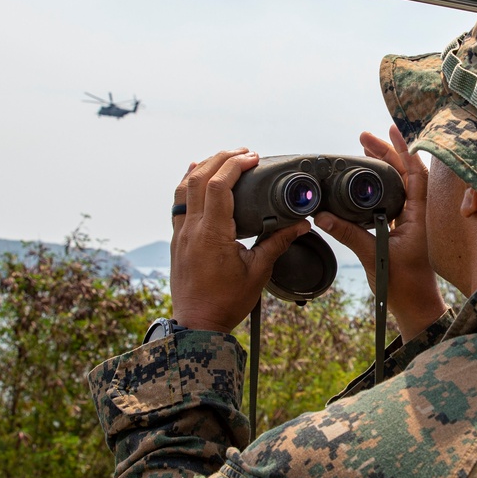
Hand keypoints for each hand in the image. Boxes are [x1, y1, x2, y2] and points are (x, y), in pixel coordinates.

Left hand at [169, 148, 310, 333]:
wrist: (197, 325)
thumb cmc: (226, 302)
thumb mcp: (257, 272)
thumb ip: (276, 243)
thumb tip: (299, 225)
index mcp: (212, 234)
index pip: (218, 186)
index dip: (235, 165)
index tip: (253, 158)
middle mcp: (191, 229)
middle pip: (198, 178)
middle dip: (220, 159)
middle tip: (243, 152)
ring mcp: (180, 234)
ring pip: (183, 188)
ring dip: (202, 168)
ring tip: (221, 158)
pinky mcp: (176, 241)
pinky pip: (177, 204)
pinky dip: (187, 185)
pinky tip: (195, 177)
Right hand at [314, 126, 446, 341]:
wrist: (415, 309)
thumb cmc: (404, 286)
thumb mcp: (374, 257)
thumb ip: (350, 235)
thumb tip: (324, 216)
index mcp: (417, 216)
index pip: (414, 174)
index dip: (403, 150)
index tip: (389, 130)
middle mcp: (414, 216)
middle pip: (403, 175)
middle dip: (386, 154)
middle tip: (363, 138)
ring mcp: (406, 225)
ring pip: (396, 188)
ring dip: (382, 169)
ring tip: (363, 153)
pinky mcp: (397, 234)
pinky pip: (388, 203)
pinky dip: (377, 189)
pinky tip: (363, 185)